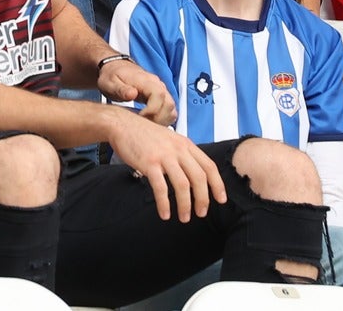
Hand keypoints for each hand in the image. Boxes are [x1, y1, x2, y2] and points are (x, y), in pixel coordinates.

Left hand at [96, 57, 175, 125]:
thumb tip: (132, 94)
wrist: (114, 68)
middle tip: (143, 125)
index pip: (159, 96)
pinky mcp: (160, 96)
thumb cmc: (112, 75)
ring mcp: (160, 90)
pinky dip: (164, 119)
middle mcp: (156, 84)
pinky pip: (169, 110)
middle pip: (169, 104)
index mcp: (145, 80)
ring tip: (147, 125)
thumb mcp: (110, 82)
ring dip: (163, 120)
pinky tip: (151, 122)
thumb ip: (121, 89)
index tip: (141, 117)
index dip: (152, 111)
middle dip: (159, 119)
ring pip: (172, 108)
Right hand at [105, 113, 225, 221]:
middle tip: (201, 213)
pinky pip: (160, 188)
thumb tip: (194, 173)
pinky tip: (164, 214)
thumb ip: (182, 153)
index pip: (209, 166)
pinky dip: (164, 203)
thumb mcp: (170, 139)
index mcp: (185, 144)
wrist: (122, 124)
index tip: (220, 199)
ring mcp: (164, 156)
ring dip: (185, 205)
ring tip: (184, 217)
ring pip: (183, 185)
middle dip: (203, 199)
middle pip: (199, 178)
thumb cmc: (144, 134)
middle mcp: (178, 149)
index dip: (217, 185)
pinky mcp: (149, 163)